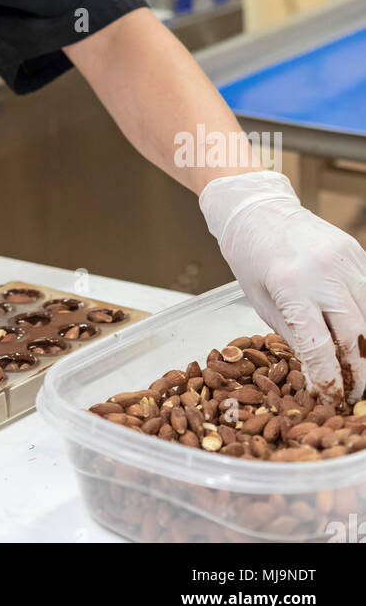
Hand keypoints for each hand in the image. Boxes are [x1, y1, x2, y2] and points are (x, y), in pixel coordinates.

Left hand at [200, 170, 365, 405]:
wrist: (257, 208)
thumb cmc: (250, 256)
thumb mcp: (260, 301)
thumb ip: (292, 335)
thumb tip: (318, 370)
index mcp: (290, 285)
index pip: (320, 346)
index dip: (329, 379)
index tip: (331, 397)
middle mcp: (323, 272)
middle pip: (356, 336)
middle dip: (358, 372)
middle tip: (354, 393)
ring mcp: (345, 259)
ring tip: (360, 370)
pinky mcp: (356, 251)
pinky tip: (362, 337)